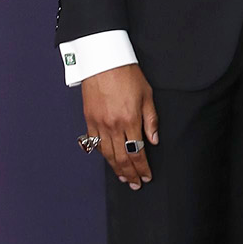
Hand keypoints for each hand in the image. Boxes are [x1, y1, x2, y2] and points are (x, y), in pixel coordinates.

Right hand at [81, 64, 158, 188]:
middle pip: (122, 157)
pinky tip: (108, 160)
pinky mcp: (89, 119)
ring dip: (116, 168)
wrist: (103, 60)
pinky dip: (102, 154)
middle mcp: (113, 125)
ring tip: (123, 177)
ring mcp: (99, 123)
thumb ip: (151, 120)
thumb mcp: (147, 95)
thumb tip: (153, 140)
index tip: (146, 176)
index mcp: (130, 120)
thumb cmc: (126, 74)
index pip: (138, 151)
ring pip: (107, 154)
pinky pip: (94, 142)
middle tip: (135, 183)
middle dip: (130, 173)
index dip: (143, 167)